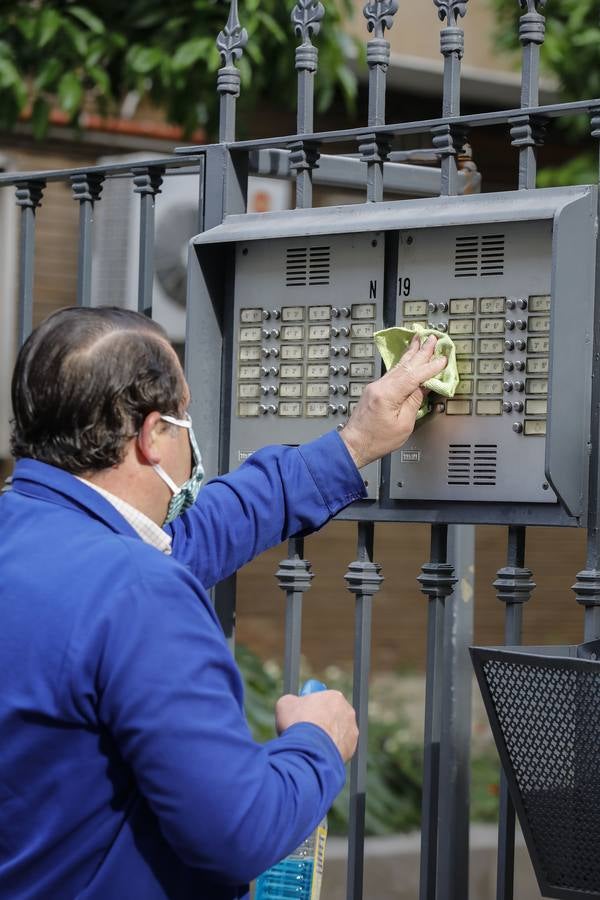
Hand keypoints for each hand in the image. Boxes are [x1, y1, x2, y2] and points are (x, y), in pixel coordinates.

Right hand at [275, 690, 358, 762]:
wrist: (308, 749)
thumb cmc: (297, 722)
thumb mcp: (285, 704)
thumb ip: (292, 701)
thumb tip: (292, 704)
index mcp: (334, 696)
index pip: (323, 700)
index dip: (313, 708)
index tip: (304, 716)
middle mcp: (348, 711)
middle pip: (333, 715)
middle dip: (322, 722)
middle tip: (308, 731)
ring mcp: (352, 730)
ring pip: (338, 732)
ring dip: (328, 736)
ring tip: (312, 744)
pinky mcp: (352, 748)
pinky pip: (340, 747)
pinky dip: (331, 750)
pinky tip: (319, 753)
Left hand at [340, 334, 446, 468]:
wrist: (354, 444)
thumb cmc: (377, 440)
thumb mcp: (403, 424)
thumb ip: (414, 402)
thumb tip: (424, 387)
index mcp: (388, 395)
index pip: (414, 376)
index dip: (430, 367)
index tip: (443, 359)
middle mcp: (380, 386)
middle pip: (405, 365)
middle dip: (421, 351)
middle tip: (432, 338)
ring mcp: (376, 386)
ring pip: (398, 366)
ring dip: (412, 353)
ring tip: (420, 340)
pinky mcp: (374, 390)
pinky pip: (393, 372)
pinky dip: (404, 364)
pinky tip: (408, 358)